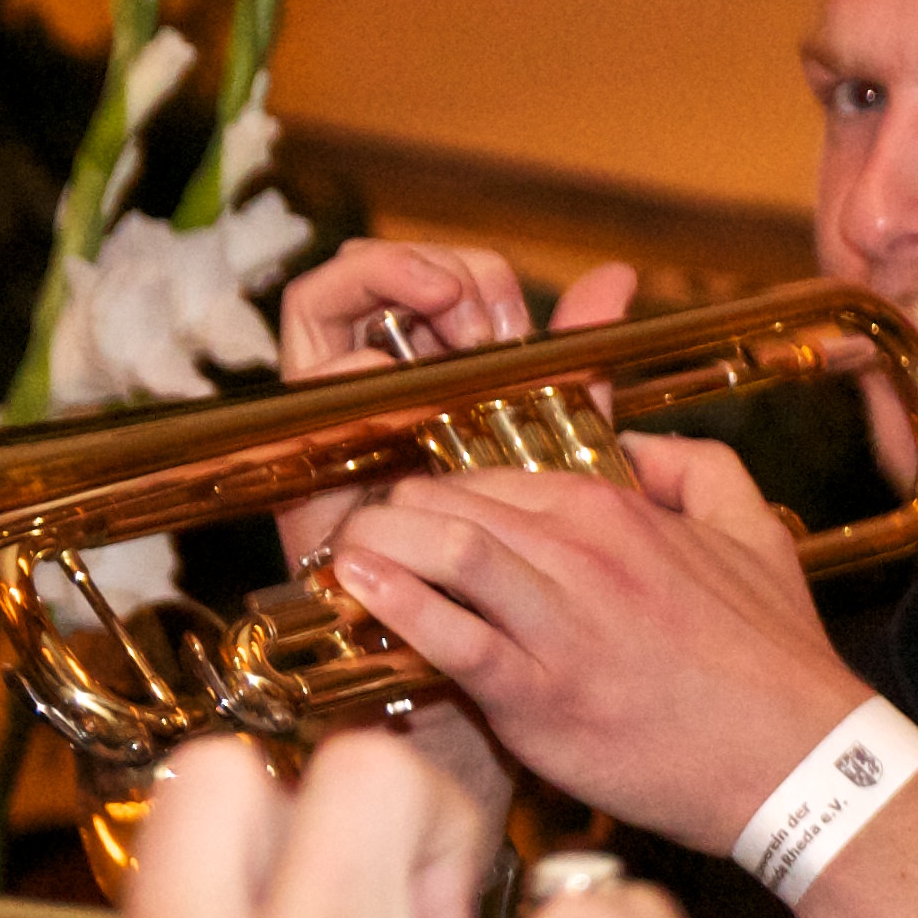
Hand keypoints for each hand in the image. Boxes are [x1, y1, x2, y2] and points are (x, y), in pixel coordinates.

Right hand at [271, 242, 641, 565]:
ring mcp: (334, 418)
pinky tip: (394, 367)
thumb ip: (577, 365)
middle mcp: (375, 388)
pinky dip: (346, 355)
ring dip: (385, 284)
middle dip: (429, 269)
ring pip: (323, 304)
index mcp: (431, 377)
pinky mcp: (302, 458)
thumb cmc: (518, 559)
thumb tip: (616, 277)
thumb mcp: (559, 447)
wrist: (488, 648)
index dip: (467, 272)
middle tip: (484, 314)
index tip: (514, 315)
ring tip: (446, 316)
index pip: (426, 277)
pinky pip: (305, 380)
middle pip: (368, 274)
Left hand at [325, 433, 866, 854]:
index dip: (447, 487)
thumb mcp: (757, 536)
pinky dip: (396, 606)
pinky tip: (360, 590)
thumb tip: (643, 445)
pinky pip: (449, 638)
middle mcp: (584, 555)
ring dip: (380, 541)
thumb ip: (699, 468)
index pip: (499, 472)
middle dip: (396, 507)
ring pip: (442, 549)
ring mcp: (560, 625)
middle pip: (454, 501)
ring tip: (349, 551)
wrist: (807, 765)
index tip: (421, 509)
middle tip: (367, 528)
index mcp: (622, 513)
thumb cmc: (780, 664)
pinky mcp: (542, 698)